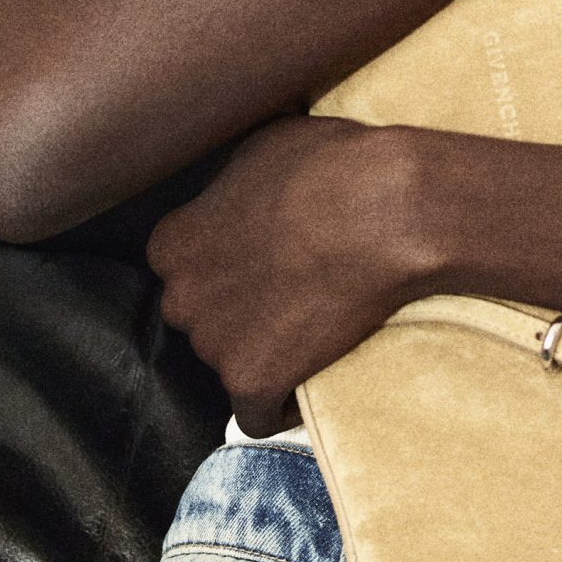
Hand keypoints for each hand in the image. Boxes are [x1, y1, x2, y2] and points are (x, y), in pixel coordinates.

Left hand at [146, 115, 436, 436]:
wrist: (387, 213)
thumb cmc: (333, 167)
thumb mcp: (264, 147)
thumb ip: (231, 182)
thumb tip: (239, 184)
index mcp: (174, 240)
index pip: (179, 264)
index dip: (220, 263)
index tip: (257, 260)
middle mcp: (182, 295)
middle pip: (200, 315)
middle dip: (234, 309)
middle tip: (286, 293)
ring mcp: (215, 343)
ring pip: (228, 361)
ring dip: (260, 352)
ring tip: (308, 330)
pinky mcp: (253, 382)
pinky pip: (256, 414)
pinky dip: (279, 405)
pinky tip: (303, 386)